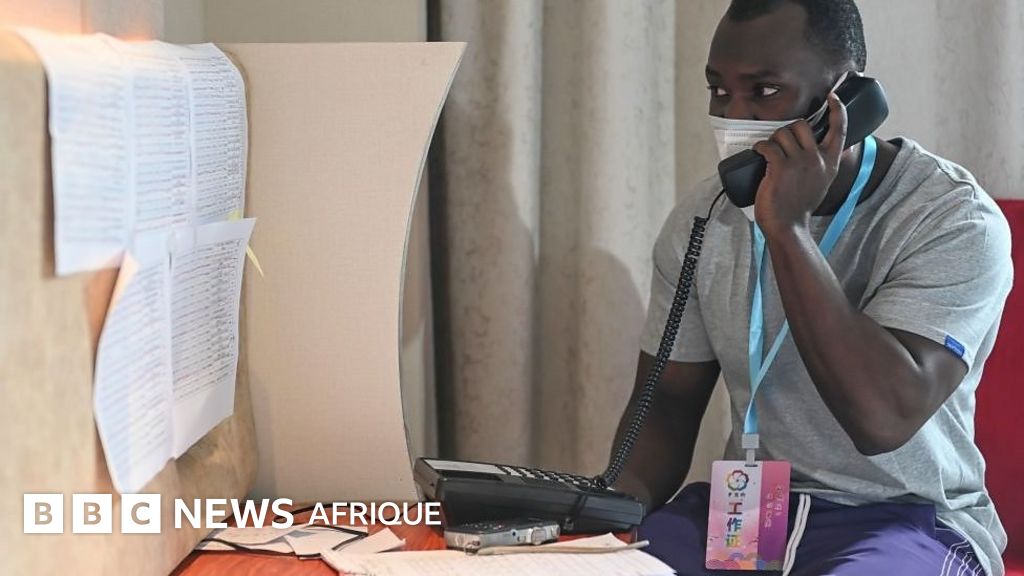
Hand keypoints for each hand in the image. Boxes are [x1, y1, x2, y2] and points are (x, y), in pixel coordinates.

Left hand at [751, 93, 848, 233]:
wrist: (788, 226)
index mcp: (830, 163)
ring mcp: (799, 162)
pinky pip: (768, 145)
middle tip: (780, 145)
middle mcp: (817, 159)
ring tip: (769, 153)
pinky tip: (758, 153)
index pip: (840, 129)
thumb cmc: (799, 206)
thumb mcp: (822, 183)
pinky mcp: (780, 167)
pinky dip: (760, 147)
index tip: (833, 97)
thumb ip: (825, 165)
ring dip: (772, 140)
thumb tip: (826, 151)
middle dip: (788, 130)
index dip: (838, 110)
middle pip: (802, 125)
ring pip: (783, 133)